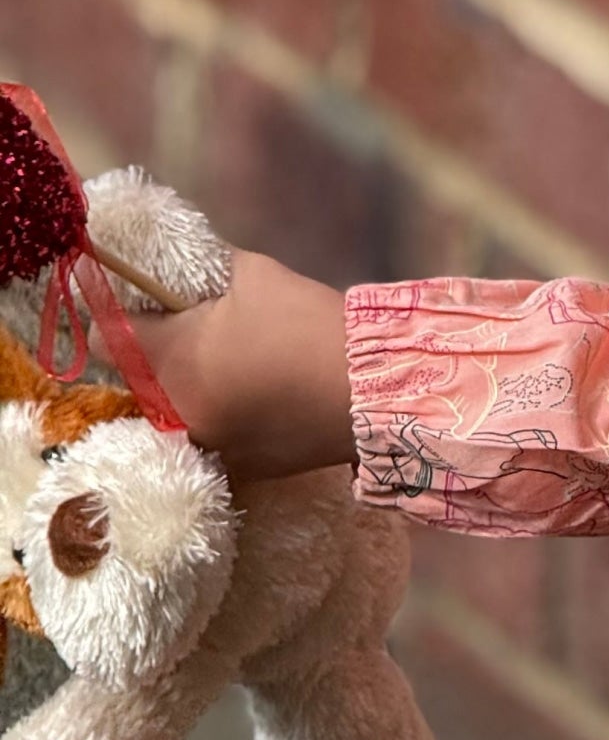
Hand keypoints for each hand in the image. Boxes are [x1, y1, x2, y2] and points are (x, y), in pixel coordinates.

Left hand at [128, 250, 354, 482]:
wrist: (371, 391)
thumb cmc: (307, 324)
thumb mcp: (252, 275)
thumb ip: (204, 273)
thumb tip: (179, 273)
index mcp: (168, 358)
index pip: (106, 336)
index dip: (120, 316)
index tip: (147, 305)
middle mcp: (173, 410)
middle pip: (141, 377)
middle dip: (161, 353)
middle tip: (203, 332)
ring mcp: (204, 444)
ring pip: (176, 409)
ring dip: (191, 388)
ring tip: (235, 367)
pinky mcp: (237, 467)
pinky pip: (211, 434)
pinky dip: (224, 416)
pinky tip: (259, 398)